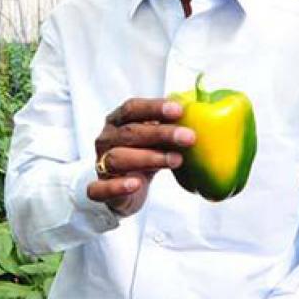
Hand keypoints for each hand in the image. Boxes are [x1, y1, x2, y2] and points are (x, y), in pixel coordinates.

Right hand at [87, 99, 195, 216]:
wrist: (124, 190)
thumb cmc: (142, 155)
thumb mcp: (155, 139)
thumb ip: (168, 127)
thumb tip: (199, 114)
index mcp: (117, 121)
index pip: (132, 108)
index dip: (154, 108)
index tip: (179, 110)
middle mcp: (106, 139)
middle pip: (130, 132)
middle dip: (161, 133)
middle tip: (189, 137)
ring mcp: (100, 164)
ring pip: (118, 158)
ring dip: (149, 158)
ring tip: (176, 160)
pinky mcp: (100, 189)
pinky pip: (101, 188)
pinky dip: (117, 186)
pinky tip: (136, 184)